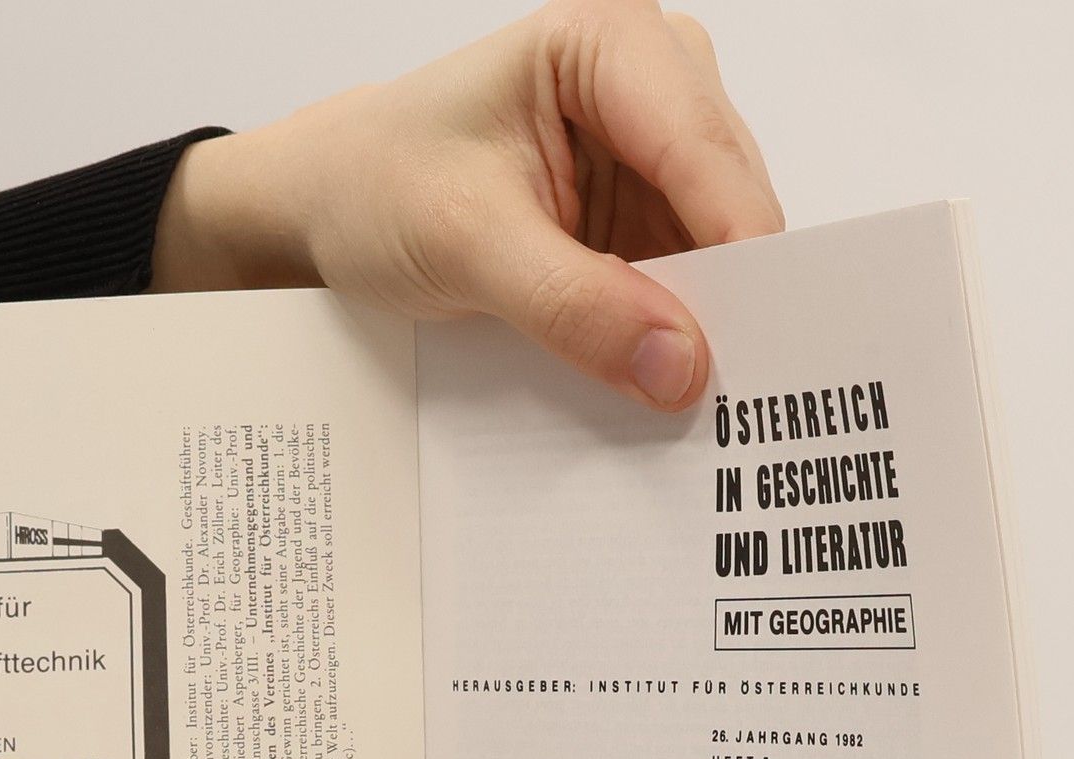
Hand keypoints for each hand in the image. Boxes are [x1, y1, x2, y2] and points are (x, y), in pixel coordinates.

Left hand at [152, 1, 781, 408]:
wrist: (334, 205)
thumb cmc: (378, 187)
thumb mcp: (465, 246)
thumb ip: (574, 305)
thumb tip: (679, 365)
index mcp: (610, 44)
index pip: (704, 152)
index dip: (738, 253)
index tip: (740, 352)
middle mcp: (654, 82)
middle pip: (731, 201)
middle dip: (726, 297)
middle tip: (713, 396)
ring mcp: (656, 152)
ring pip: (722, 249)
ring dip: (704, 324)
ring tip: (683, 398)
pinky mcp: (645, 213)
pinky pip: (689, 281)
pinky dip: (674, 332)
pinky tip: (655, 378)